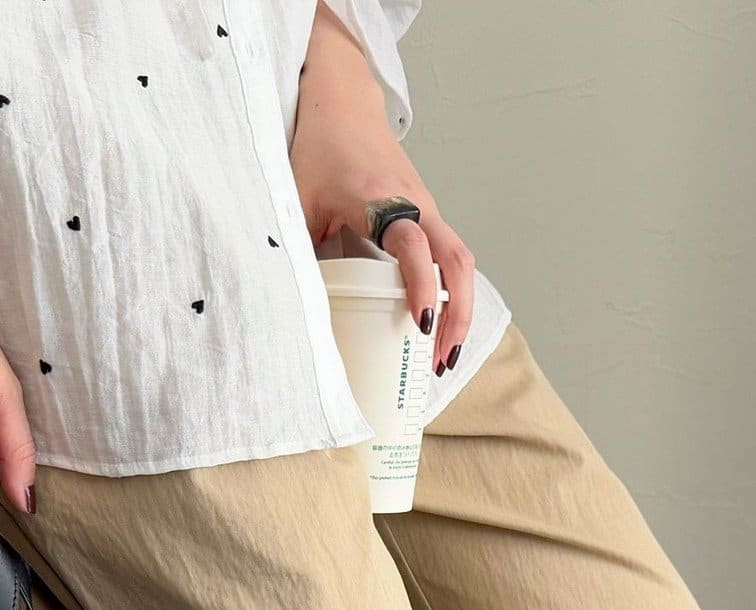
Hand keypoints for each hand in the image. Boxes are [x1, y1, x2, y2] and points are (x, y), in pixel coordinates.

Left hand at [290, 6, 475, 374]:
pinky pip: (449, 256)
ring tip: (442, 355)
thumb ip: (299, 247)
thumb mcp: (298, 199)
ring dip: (459, 308)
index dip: (421, 286)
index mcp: (382, 199)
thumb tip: (296, 304)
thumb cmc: (320, 148)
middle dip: (456, 313)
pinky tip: (437, 325)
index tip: (422, 324)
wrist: (342, 103)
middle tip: (439, 361)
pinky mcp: (426, 214)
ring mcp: (426, 208)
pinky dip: (451, 291)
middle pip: (456, 261)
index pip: (414, 248)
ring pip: (459, 261)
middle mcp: (415, 204)